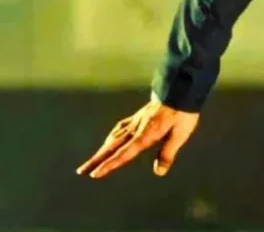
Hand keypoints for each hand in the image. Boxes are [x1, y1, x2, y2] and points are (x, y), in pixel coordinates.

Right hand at [76, 99, 199, 178]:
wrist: (180, 89)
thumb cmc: (182, 113)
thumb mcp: (180, 134)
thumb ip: (168, 153)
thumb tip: (159, 172)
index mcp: (145, 135)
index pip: (123, 154)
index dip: (109, 165)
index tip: (94, 174)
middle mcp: (136, 129)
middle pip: (112, 146)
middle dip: (97, 159)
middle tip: (81, 170)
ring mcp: (136, 121)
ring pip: (114, 137)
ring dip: (102, 149)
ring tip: (94, 159)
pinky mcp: (139, 115)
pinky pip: (121, 127)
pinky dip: (113, 135)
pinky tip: (111, 137)